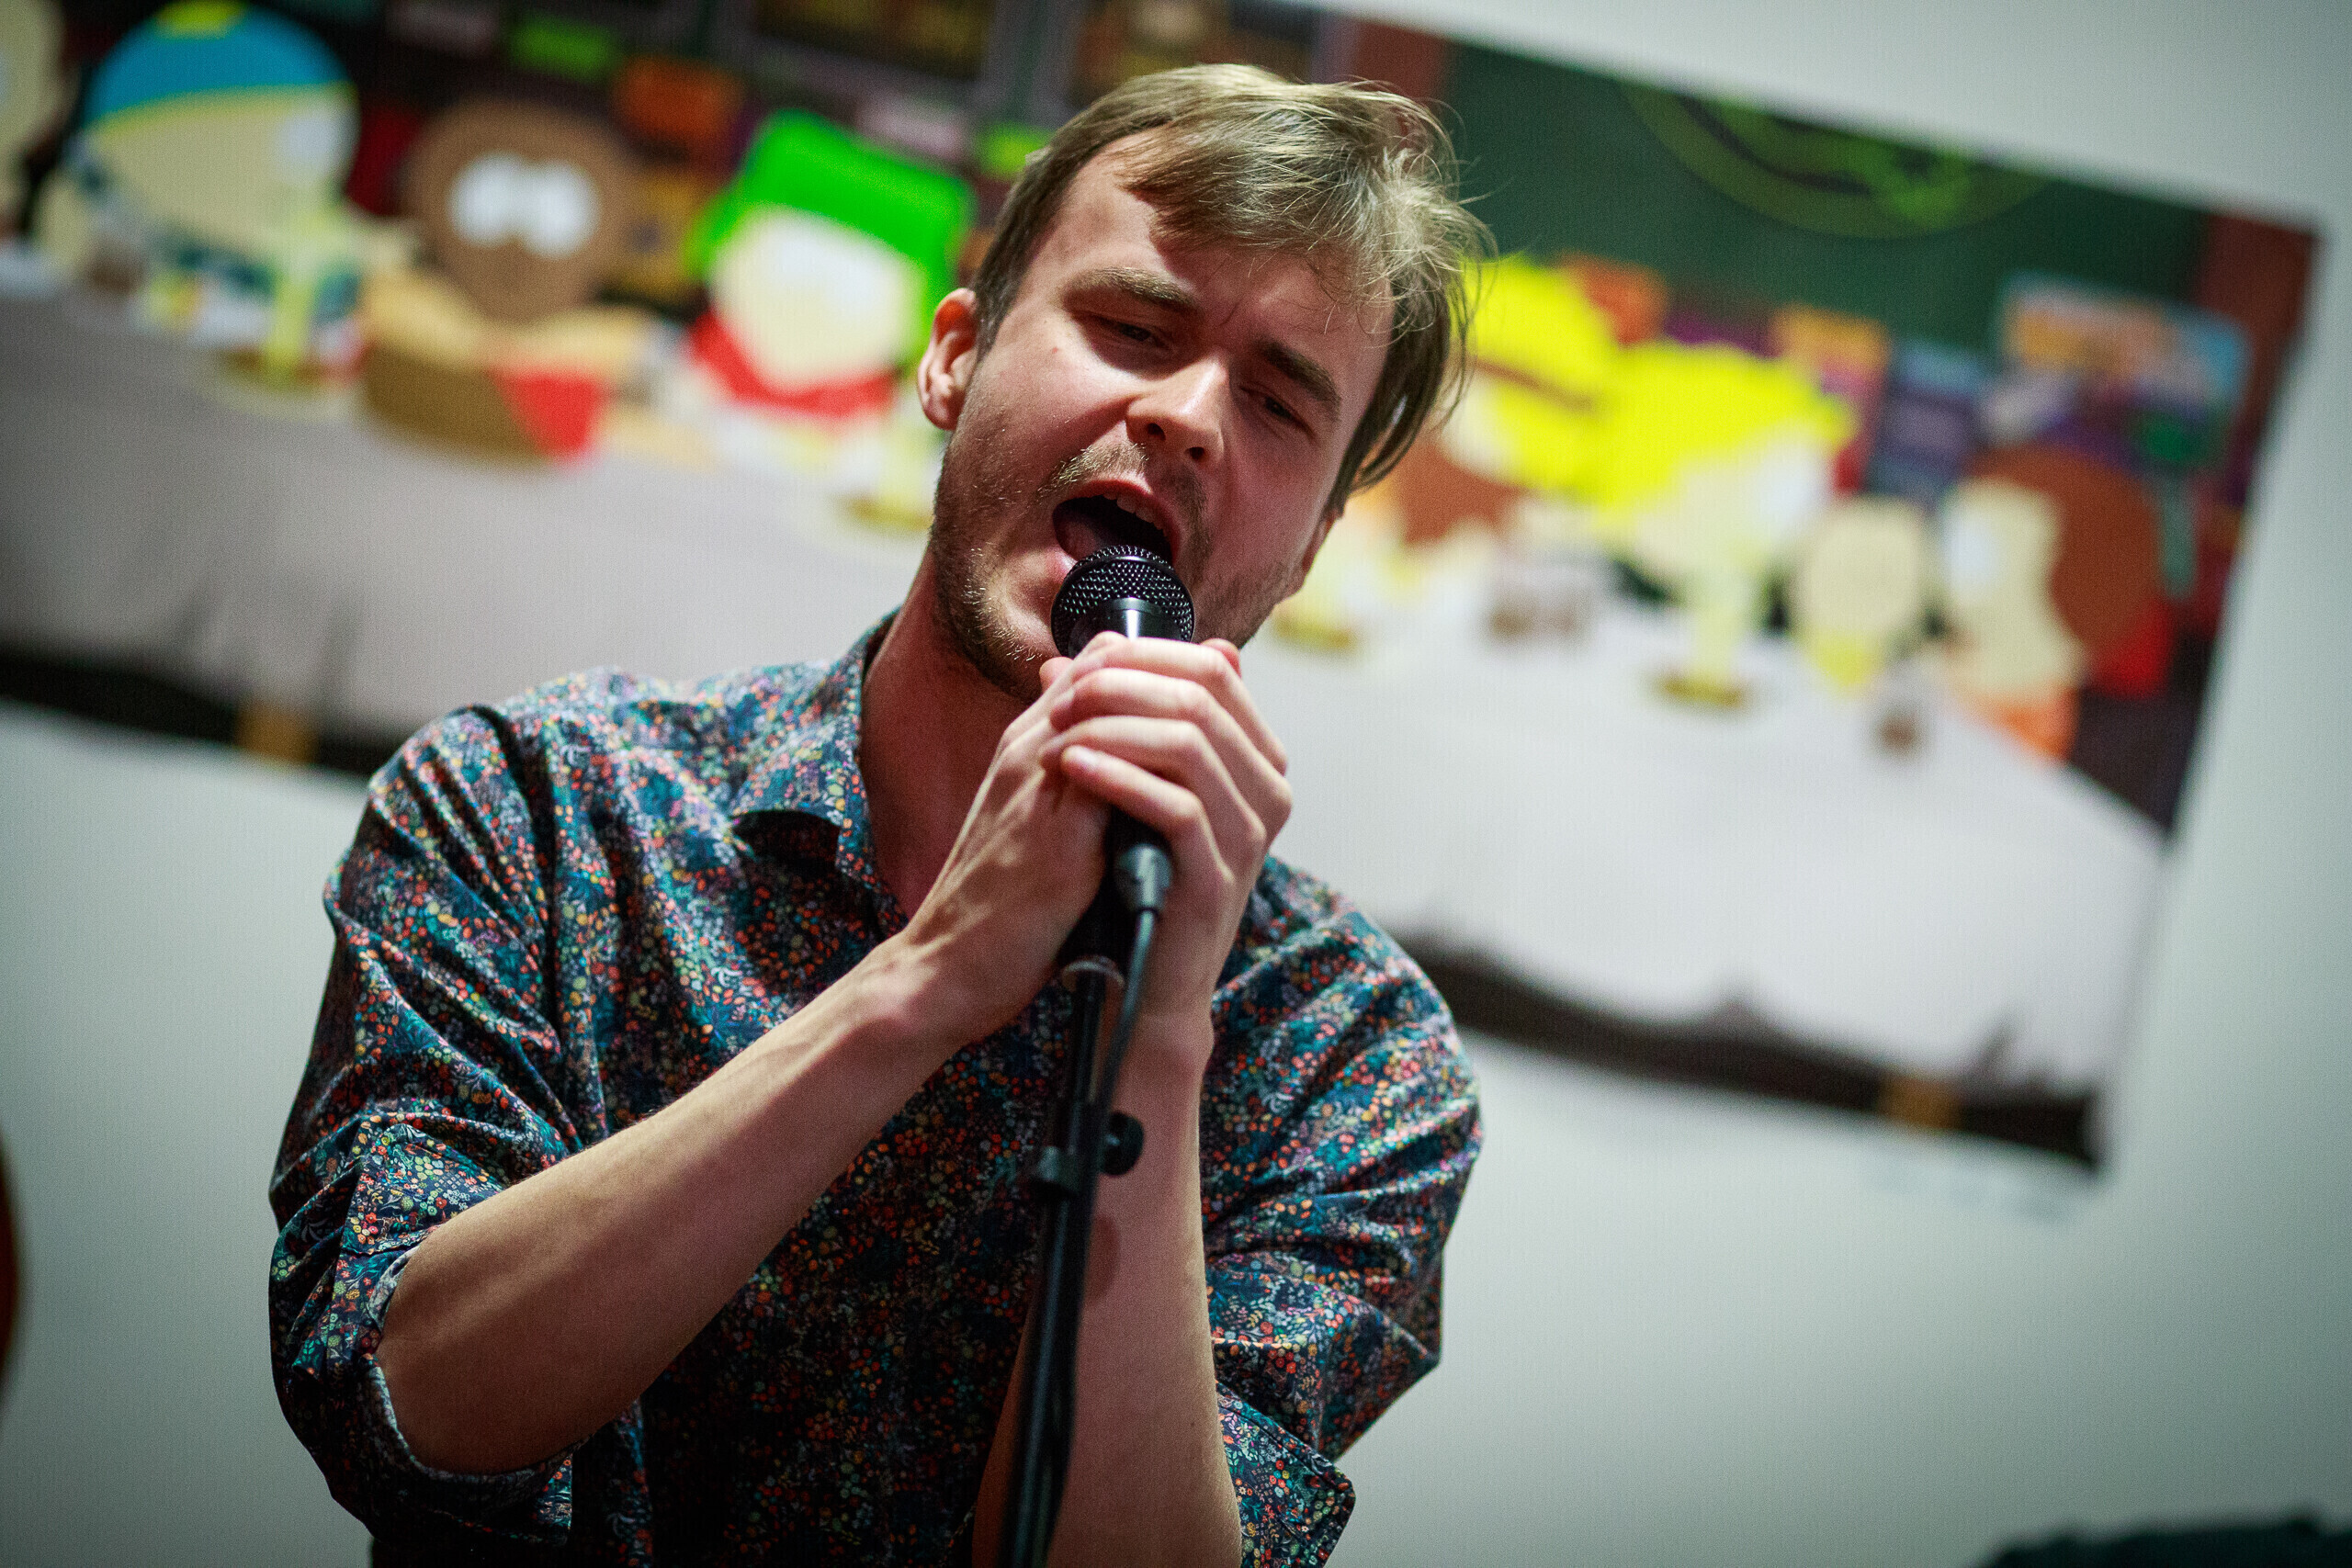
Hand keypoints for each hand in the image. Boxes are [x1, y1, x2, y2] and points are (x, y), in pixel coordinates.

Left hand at [1038, 633, 1291, 1074]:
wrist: (1143, 980)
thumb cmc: (1135, 877)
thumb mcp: (1132, 785)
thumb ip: (1125, 716)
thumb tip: (1090, 645)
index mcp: (1256, 760)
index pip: (1213, 669)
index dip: (1143, 653)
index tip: (1080, 663)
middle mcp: (1267, 791)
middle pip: (1202, 695)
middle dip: (1124, 683)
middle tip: (1061, 695)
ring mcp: (1249, 835)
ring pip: (1189, 742)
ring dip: (1113, 725)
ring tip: (1058, 729)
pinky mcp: (1219, 876)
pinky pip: (1176, 805)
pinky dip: (1119, 776)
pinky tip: (1072, 767)